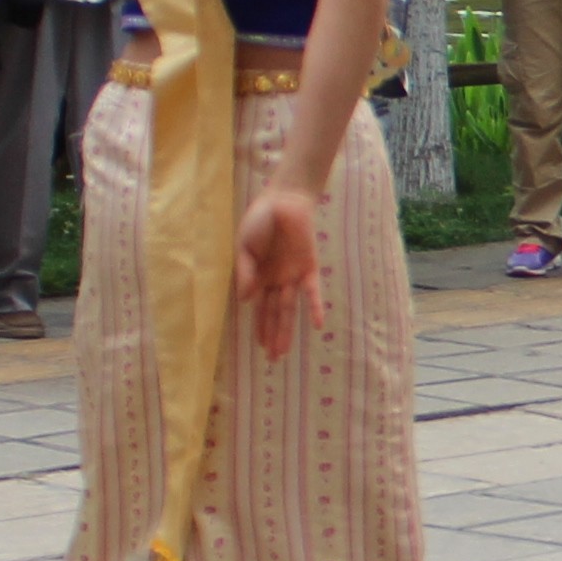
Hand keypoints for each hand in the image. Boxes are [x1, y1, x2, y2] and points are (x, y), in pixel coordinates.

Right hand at [235, 182, 326, 356]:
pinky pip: (311, 290)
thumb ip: (245, 272)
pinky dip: (314, 306)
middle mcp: (276, 281)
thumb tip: (244, 301)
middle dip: (273, 336)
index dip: (259, 327)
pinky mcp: (308, 267)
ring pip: (289, 309)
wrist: (282, 200)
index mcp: (259, 277)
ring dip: (287, 330)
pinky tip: (317, 325)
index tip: (258, 347)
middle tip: (272, 360)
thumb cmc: (260, 221)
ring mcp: (292, 276)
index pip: (259, 309)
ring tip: (283, 351)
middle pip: (275, 314)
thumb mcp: (245, 247)